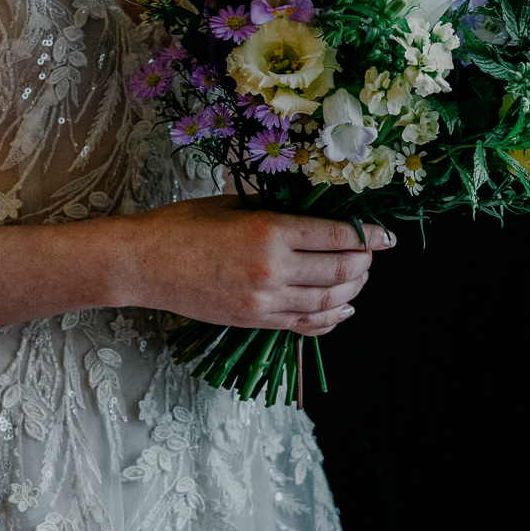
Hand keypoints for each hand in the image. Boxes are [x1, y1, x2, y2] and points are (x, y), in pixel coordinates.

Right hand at [121, 193, 394, 334]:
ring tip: (361, 279)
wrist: (143, 264)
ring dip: (352, 291)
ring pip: (327, 302)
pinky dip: (330, 319)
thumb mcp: (232, 205)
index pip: (336, 236)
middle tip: (371, 253)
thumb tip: (312, 213)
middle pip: (339, 271)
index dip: (368, 236)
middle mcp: (272, 269)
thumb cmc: (181, 226)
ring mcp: (263, 301)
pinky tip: (343, 310)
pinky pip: (304, 325)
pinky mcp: (254, 320)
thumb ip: (274, 211)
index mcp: (268, 231)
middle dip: (363, 263)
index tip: (386, 235)